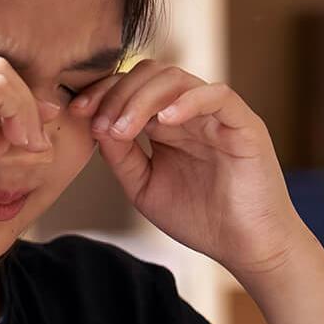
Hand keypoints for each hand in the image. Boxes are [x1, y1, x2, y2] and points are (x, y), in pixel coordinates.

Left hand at [72, 59, 309, 277]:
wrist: (247, 248)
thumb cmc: (201, 220)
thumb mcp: (145, 187)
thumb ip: (121, 156)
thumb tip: (95, 123)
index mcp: (168, 124)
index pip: (131, 88)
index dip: (102, 93)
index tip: (76, 113)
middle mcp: (191, 112)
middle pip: (149, 74)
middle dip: (116, 93)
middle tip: (98, 124)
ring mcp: (217, 115)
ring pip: (177, 78)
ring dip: (141, 99)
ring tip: (124, 130)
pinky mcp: (244, 124)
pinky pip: (216, 95)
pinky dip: (187, 101)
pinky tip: (165, 121)